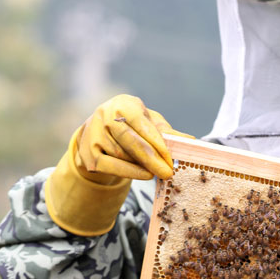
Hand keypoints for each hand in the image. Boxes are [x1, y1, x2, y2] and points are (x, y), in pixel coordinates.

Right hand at [44, 95, 190, 235]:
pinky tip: (144, 174)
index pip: (141, 123)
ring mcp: (94, 135)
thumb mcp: (149, 123)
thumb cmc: (131, 125)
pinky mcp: (88, 154)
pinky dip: (130, 172)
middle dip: (152, 159)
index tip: (171, 157)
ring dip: (142, 165)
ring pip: (123, 156)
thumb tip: (190, 141)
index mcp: (123, 104)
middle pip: (130, 141)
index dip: (156, 141)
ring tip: (157, 170)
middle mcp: (105, 116)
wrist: (98, 133)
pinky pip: (112, 167)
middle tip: (168, 172)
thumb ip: (166, 131)